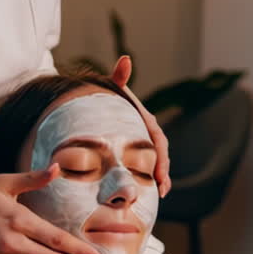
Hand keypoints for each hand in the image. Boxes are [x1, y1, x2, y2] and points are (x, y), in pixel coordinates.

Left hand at [110, 56, 170, 196]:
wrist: (89, 108)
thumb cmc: (100, 100)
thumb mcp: (109, 90)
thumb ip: (117, 78)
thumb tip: (125, 59)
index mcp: (144, 120)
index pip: (158, 139)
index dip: (161, 157)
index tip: (160, 173)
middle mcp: (146, 133)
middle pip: (160, 155)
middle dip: (163, 172)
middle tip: (161, 188)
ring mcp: (141, 144)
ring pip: (154, 163)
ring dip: (158, 179)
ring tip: (158, 194)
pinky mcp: (134, 153)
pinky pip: (143, 168)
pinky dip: (147, 180)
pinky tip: (146, 192)